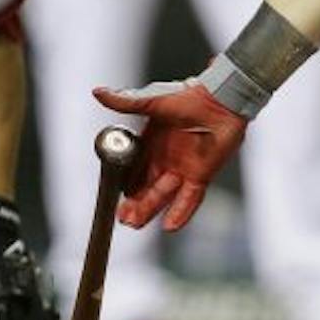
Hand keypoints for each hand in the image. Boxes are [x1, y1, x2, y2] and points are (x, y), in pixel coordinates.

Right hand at [91, 74, 247, 230]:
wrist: (221, 100)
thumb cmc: (189, 97)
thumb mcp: (152, 102)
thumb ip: (125, 102)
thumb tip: (98, 93)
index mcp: (151, 144)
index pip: (133, 170)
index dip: (124, 185)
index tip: (114, 196)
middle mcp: (165, 159)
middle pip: (146, 188)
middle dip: (134, 204)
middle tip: (123, 217)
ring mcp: (183, 169)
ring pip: (163, 195)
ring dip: (150, 210)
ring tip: (135, 223)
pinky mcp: (201, 175)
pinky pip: (190, 198)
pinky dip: (181, 212)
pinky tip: (170, 226)